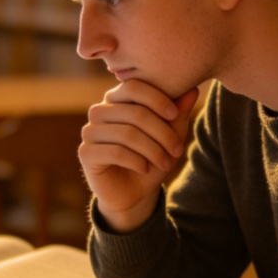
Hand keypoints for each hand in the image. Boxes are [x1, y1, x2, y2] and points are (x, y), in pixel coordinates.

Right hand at [79, 80, 200, 232]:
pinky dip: (136, 161)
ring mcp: (90, 131)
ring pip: (127, 133)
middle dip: (162, 133)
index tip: (175, 115)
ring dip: (152, 150)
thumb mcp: (170, 134)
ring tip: (166, 163)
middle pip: (134, 112)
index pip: (134, 86)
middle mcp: (99, 111)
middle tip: (177, 150)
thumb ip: (178, 112)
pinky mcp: (85, 153)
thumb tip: (193, 89)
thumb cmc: (152, 156)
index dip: (156, 99)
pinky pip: (115, 152)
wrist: (134, 191)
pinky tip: (145, 169)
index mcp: (117, 99)